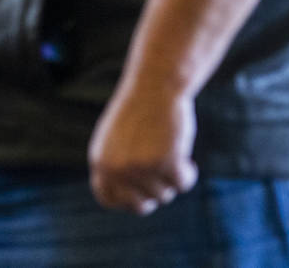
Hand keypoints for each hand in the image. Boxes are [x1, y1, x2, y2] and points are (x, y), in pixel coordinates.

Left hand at [87, 80, 198, 214]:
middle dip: (154, 194)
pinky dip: (187, 173)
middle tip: (162, 177)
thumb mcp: (118, 138)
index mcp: (100, 160)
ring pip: (164, 194)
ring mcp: (140, 168)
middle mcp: (117, 168)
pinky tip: (188, 160)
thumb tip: (130, 203)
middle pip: (140, 204)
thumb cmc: (139, 109)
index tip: (142, 195)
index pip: (107, 198)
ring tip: (171, 152)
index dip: (126, 200)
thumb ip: (118, 167)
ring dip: (171, 178)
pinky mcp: (166, 163)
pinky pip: (182, 183)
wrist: (155, 84)